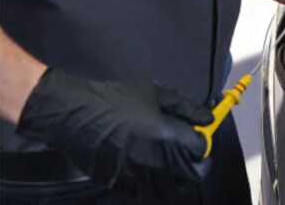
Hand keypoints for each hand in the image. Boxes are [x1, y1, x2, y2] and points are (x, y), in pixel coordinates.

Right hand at [16, 68, 212, 197]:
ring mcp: (139, 177)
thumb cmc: (119, 99)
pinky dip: (151, 182)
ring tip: (166, 157)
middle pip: (191, 176)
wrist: (76, 115)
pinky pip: (145, 190)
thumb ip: (187, 108)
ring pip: (169, 187)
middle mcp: (158, 163)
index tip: (196, 136)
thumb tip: (208, 119)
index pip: (201, 152)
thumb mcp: (158, 94)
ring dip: (173, 175)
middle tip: (186, 150)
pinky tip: (145, 164)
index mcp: (170, 138)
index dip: (202, 143)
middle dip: (193, 163)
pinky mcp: (121, 185)